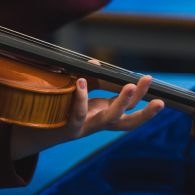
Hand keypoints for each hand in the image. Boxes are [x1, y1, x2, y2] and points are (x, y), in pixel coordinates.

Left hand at [10, 74, 163, 159]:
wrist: (32, 132)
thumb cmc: (58, 110)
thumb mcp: (76, 95)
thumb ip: (87, 81)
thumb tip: (95, 63)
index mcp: (102, 116)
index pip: (129, 113)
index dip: (145, 107)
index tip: (161, 96)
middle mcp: (97, 125)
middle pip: (127, 121)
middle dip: (145, 111)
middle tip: (160, 99)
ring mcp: (85, 128)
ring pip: (109, 119)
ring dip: (122, 102)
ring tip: (130, 85)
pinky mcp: (69, 129)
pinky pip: (77, 113)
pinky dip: (80, 97)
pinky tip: (81, 81)